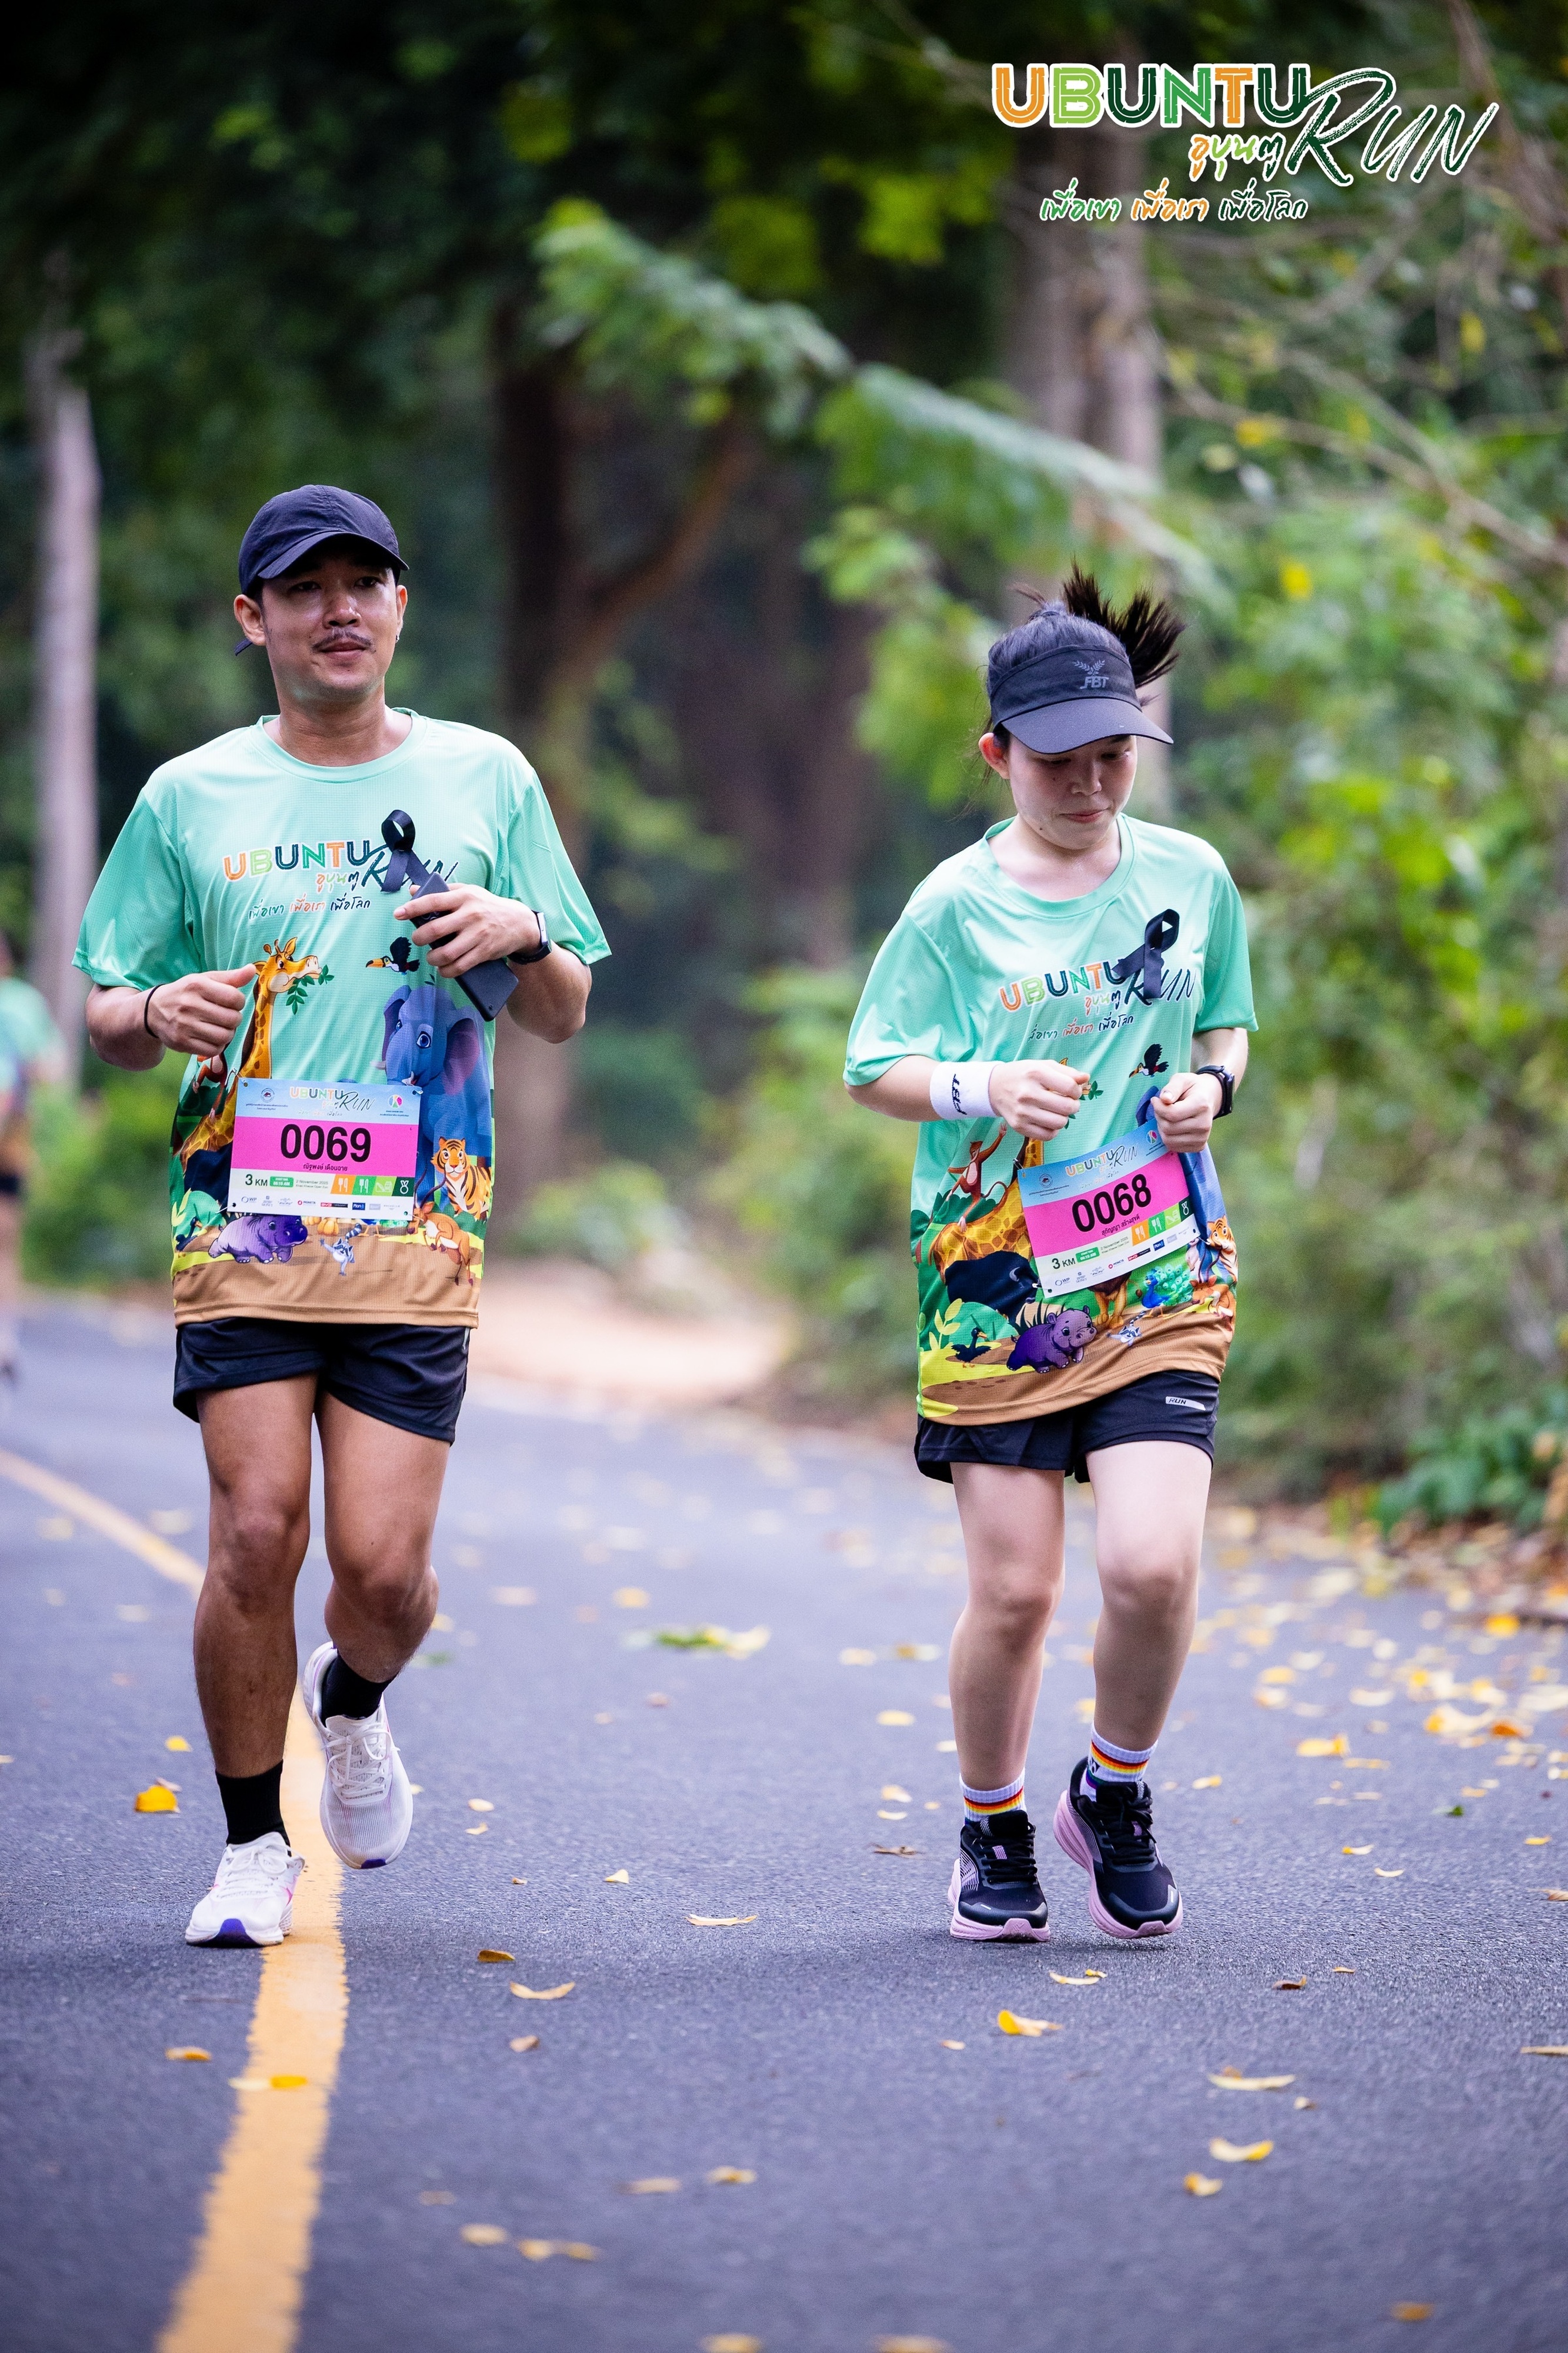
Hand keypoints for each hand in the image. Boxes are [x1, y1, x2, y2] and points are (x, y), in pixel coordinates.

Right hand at [146, 966, 255, 1060]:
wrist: (153, 1011)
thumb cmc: (186, 993)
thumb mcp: (204, 980)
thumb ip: (230, 977)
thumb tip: (251, 970)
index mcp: (196, 985)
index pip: (234, 998)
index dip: (239, 1002)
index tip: (232, 1002)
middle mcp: (189, 1004)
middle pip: (232, 1019)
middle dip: (235, 1019)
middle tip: (227, 1016)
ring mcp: (184, 1025)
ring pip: (224, 1036)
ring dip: (228, 1033)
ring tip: (221, 1027)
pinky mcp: (181, 1042)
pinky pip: (213, 1050)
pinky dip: (217, 1046)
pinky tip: (212, 1037)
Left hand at [393, 886, 539, 977]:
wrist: (519, 922)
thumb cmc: (488, 906)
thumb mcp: (468, 892)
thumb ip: (442, 891)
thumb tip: (413, 890)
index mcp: (464, 897)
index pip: (433, 901)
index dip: (413, 908)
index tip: (398, 914)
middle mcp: (470, 915)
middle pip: (436, 929)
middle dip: (420, 938)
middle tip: (417, 940)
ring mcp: (478, 935)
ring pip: (447, 953)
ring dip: (433, 958)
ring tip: (431, 957)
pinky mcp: (484, 952)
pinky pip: (460, 966)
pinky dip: (447, 971)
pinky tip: (443, 969)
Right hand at [988, 1058, 1090, 1140]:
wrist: (994, 1087)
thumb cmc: (1023, 1074)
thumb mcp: (1043, 1066)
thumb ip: (1067, 1072)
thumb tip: (1086, 1078)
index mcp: (1035, 1074)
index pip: (1069, 1087)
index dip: (1077, 1091)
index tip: (1072, 1091)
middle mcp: (1027, 1093)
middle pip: (1067, 1107)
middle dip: (1074, 1106)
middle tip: (1068, 1103)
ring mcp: (1022, 1112)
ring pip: (1059, 1123)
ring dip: (1064, 1118)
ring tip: (1058, 1111)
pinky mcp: (1019, 1126)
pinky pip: (1047, 1135)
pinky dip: (1053, 1130)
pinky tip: (1049, 1121)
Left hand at [1152, 1071, 1223, 1151]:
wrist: (1209, 1098)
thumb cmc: (1192, 1088)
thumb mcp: (1182, 1079)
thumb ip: (1172, 1087)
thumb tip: (1164, 1099)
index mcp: (1201, 1105)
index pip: (1172, 1114)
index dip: (1158, 1107)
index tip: (1156, 1100)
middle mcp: (1204, 1124)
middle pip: (1168, 1128)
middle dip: (1159, 1117)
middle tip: (1162, 1108)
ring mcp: (1203, 1137)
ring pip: (1168, 1140)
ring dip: (1162, 1128)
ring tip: (1168, 1117)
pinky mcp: (1199, 1146)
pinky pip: (1173, 1147)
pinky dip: (1168, 1137)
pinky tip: (1173, 1126)